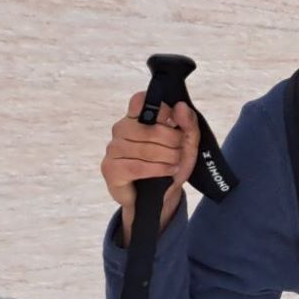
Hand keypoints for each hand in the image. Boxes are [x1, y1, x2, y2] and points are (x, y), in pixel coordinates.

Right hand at [99, 96, 201, 237]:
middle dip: (173, 141)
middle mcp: (121, 129)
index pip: (140, 101)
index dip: (161, 110)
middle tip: (179, 151)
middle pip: (151, 128)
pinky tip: (168, 171)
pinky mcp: (110, 168)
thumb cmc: (170, 165)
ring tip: (174, 163)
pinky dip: (158, 169)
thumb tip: (181, 106)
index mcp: (136, 117)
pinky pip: (138, 166)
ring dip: (168, 158)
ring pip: (146, 149)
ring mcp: (113, 149)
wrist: (159, 197)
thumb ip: (188, 124)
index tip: (173, 122)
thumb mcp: (187, 144)